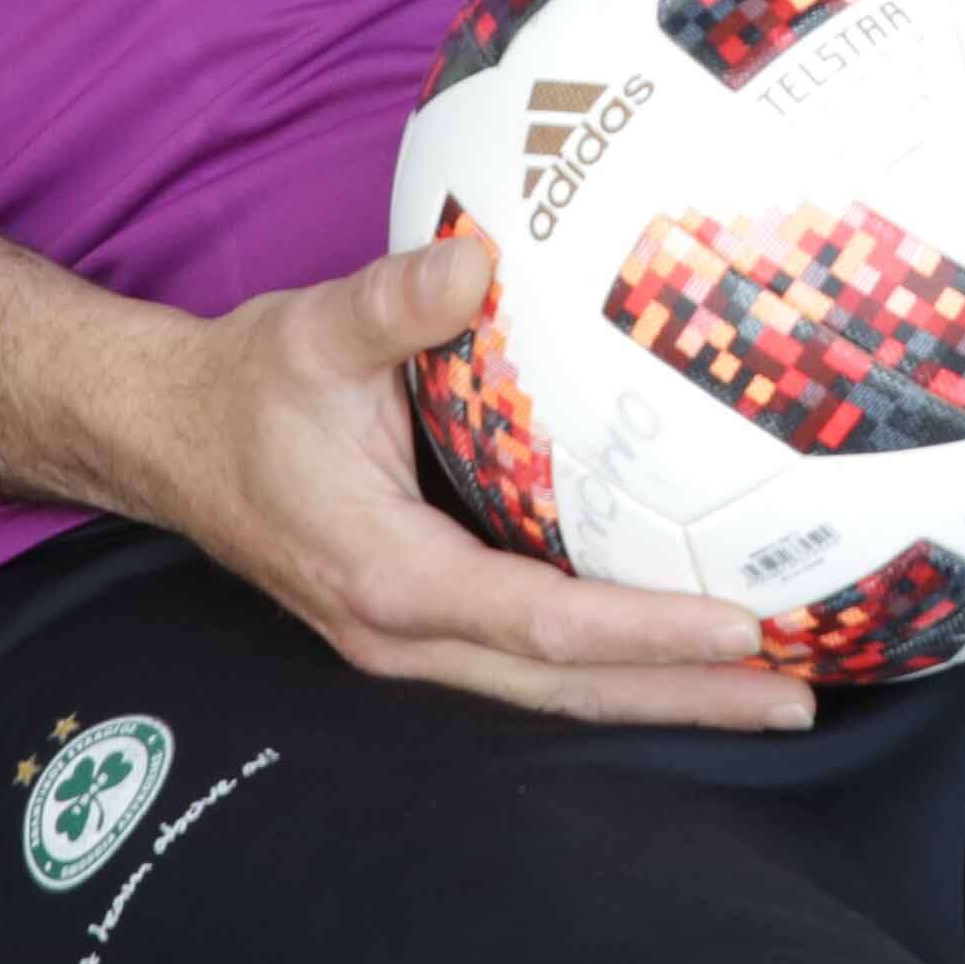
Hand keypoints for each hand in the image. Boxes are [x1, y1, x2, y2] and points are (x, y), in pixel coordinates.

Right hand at [126, 230, 813, 729]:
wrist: (165, 436)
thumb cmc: (246, 386)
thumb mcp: (312, 331)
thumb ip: (394, 303)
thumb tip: (477, 263)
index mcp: (388, 576)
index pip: (541, 622)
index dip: (644, 631)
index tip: (740, 625)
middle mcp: (404, 633)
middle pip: (566, 687)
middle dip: (684, 698)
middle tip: (798, 700)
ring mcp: (412, 640)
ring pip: (553, 688)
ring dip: (659, 695)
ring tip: (771, 692)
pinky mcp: (423, 622)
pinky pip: (532, 659)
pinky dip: (613, 663)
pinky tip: (683, 648)